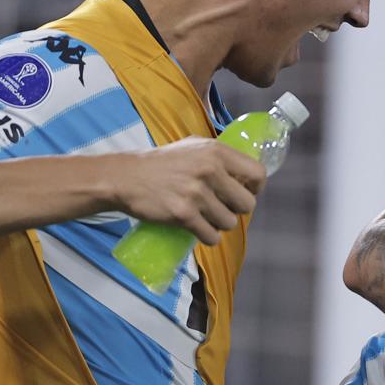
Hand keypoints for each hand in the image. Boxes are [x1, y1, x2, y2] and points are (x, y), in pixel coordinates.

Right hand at [113, 137, 266, 244]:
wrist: (126, 177)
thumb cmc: (162, 163)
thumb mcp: (194, 147)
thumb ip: (221, 158)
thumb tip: (247, 174)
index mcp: (217, 152)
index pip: (258, 174)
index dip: (255, 188)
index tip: (245, 192)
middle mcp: (210, 170)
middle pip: (247, 204)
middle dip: (237, 210)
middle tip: (222, 208)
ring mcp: (197, 193)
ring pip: (229, 223)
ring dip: (219, 224)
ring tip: (205, 217)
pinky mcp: (184, 214)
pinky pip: (211, 236)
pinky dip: (207, 237)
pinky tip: (198, 229)